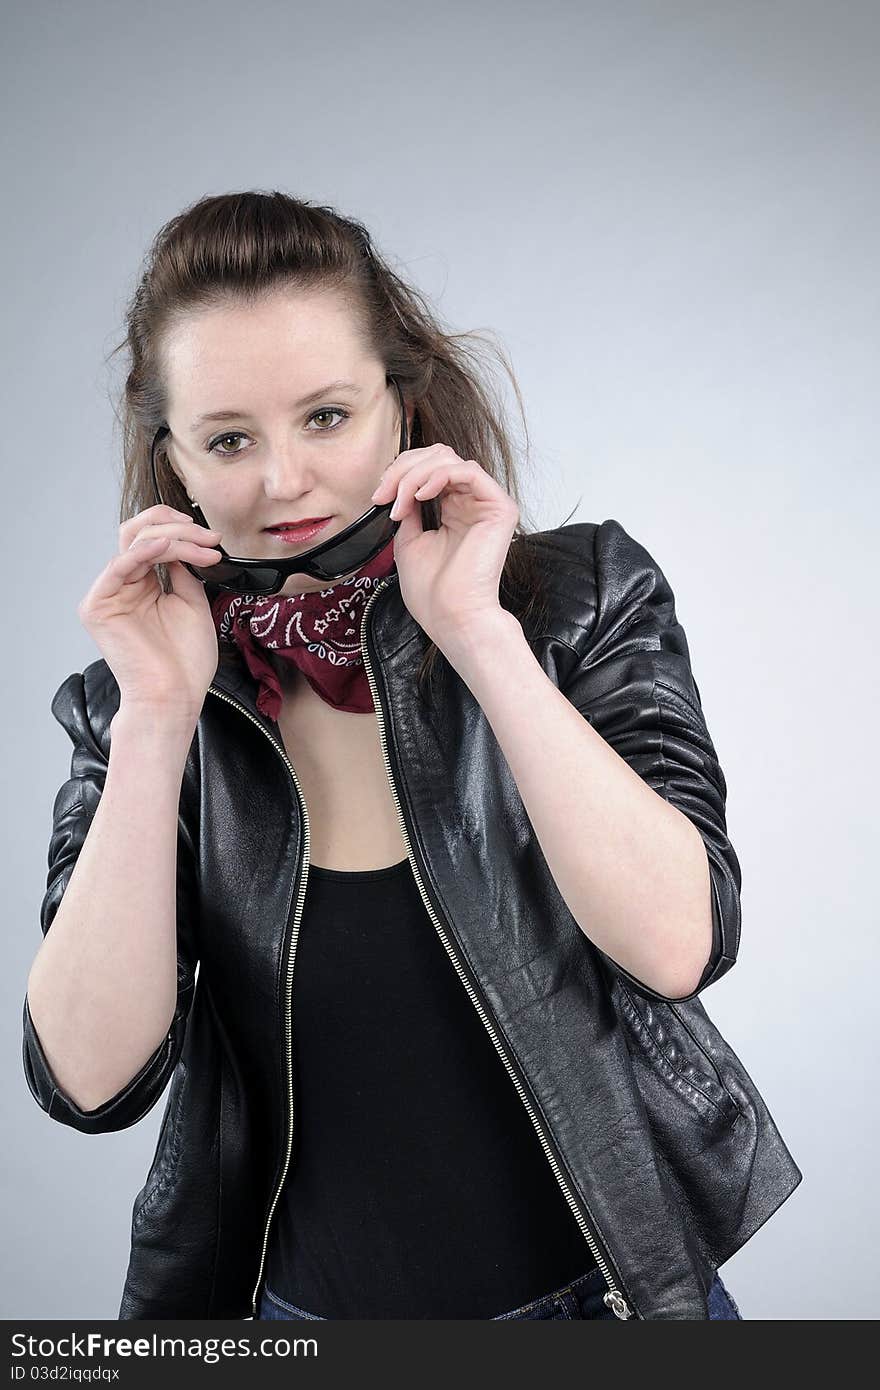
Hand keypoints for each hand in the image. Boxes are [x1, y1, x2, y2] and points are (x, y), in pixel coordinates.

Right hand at [77, 505, 224, 718]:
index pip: (152, 539)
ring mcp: (107, 593)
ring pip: (135, 542)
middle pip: (138, 532)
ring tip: (205, 548)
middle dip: (178, 527)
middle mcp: (121, 585)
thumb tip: (185, 543)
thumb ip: (184, 570)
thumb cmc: (184, 662)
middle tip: (209, 537)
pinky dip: (148, 551)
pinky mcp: (97, 605)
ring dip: (175, 539)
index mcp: (141, 585)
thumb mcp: (192, 603)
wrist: (174, 696)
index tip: (213, 539)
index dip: (182, 530)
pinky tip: (172, 548)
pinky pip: (120, 564)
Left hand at [370, 445, 519, 649]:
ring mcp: (487, 504)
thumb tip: (399, 483)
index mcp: (454, 510)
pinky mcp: (500, 508)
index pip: (430, 468)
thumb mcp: (408, 539)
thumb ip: (408, 507)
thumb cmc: (432, 591)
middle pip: (438, 456)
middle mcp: (472, 503)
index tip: (377, 497)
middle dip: (403, 470)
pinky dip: (438, 476)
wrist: (451, 616)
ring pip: (449, 459)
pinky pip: (468, 470)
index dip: (399, 473)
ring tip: (399, 503)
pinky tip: (421, 494)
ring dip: (414, 476)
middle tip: (383, 495)